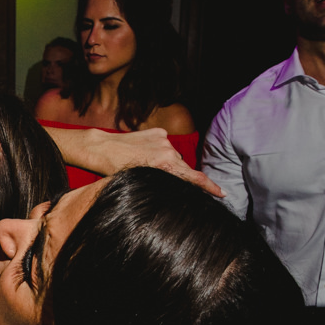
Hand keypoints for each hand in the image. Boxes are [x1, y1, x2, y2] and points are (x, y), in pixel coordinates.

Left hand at [100, 128, 222, 196]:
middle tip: (160, 179)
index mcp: (165, 165)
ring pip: (172, 157)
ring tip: (144, 165)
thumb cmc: (116, 169)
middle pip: (181, 168)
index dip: (209, 187)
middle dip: (176, 175)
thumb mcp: (141, 181)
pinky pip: (164, 145)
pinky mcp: (158, 131)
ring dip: (164, 163)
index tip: (222, 193)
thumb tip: (175, 184)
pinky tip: (143, 153)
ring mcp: (164, 139)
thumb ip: (162, 181)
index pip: (194, 177)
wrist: (102, 148)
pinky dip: (158, 151)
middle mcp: (169, 150)